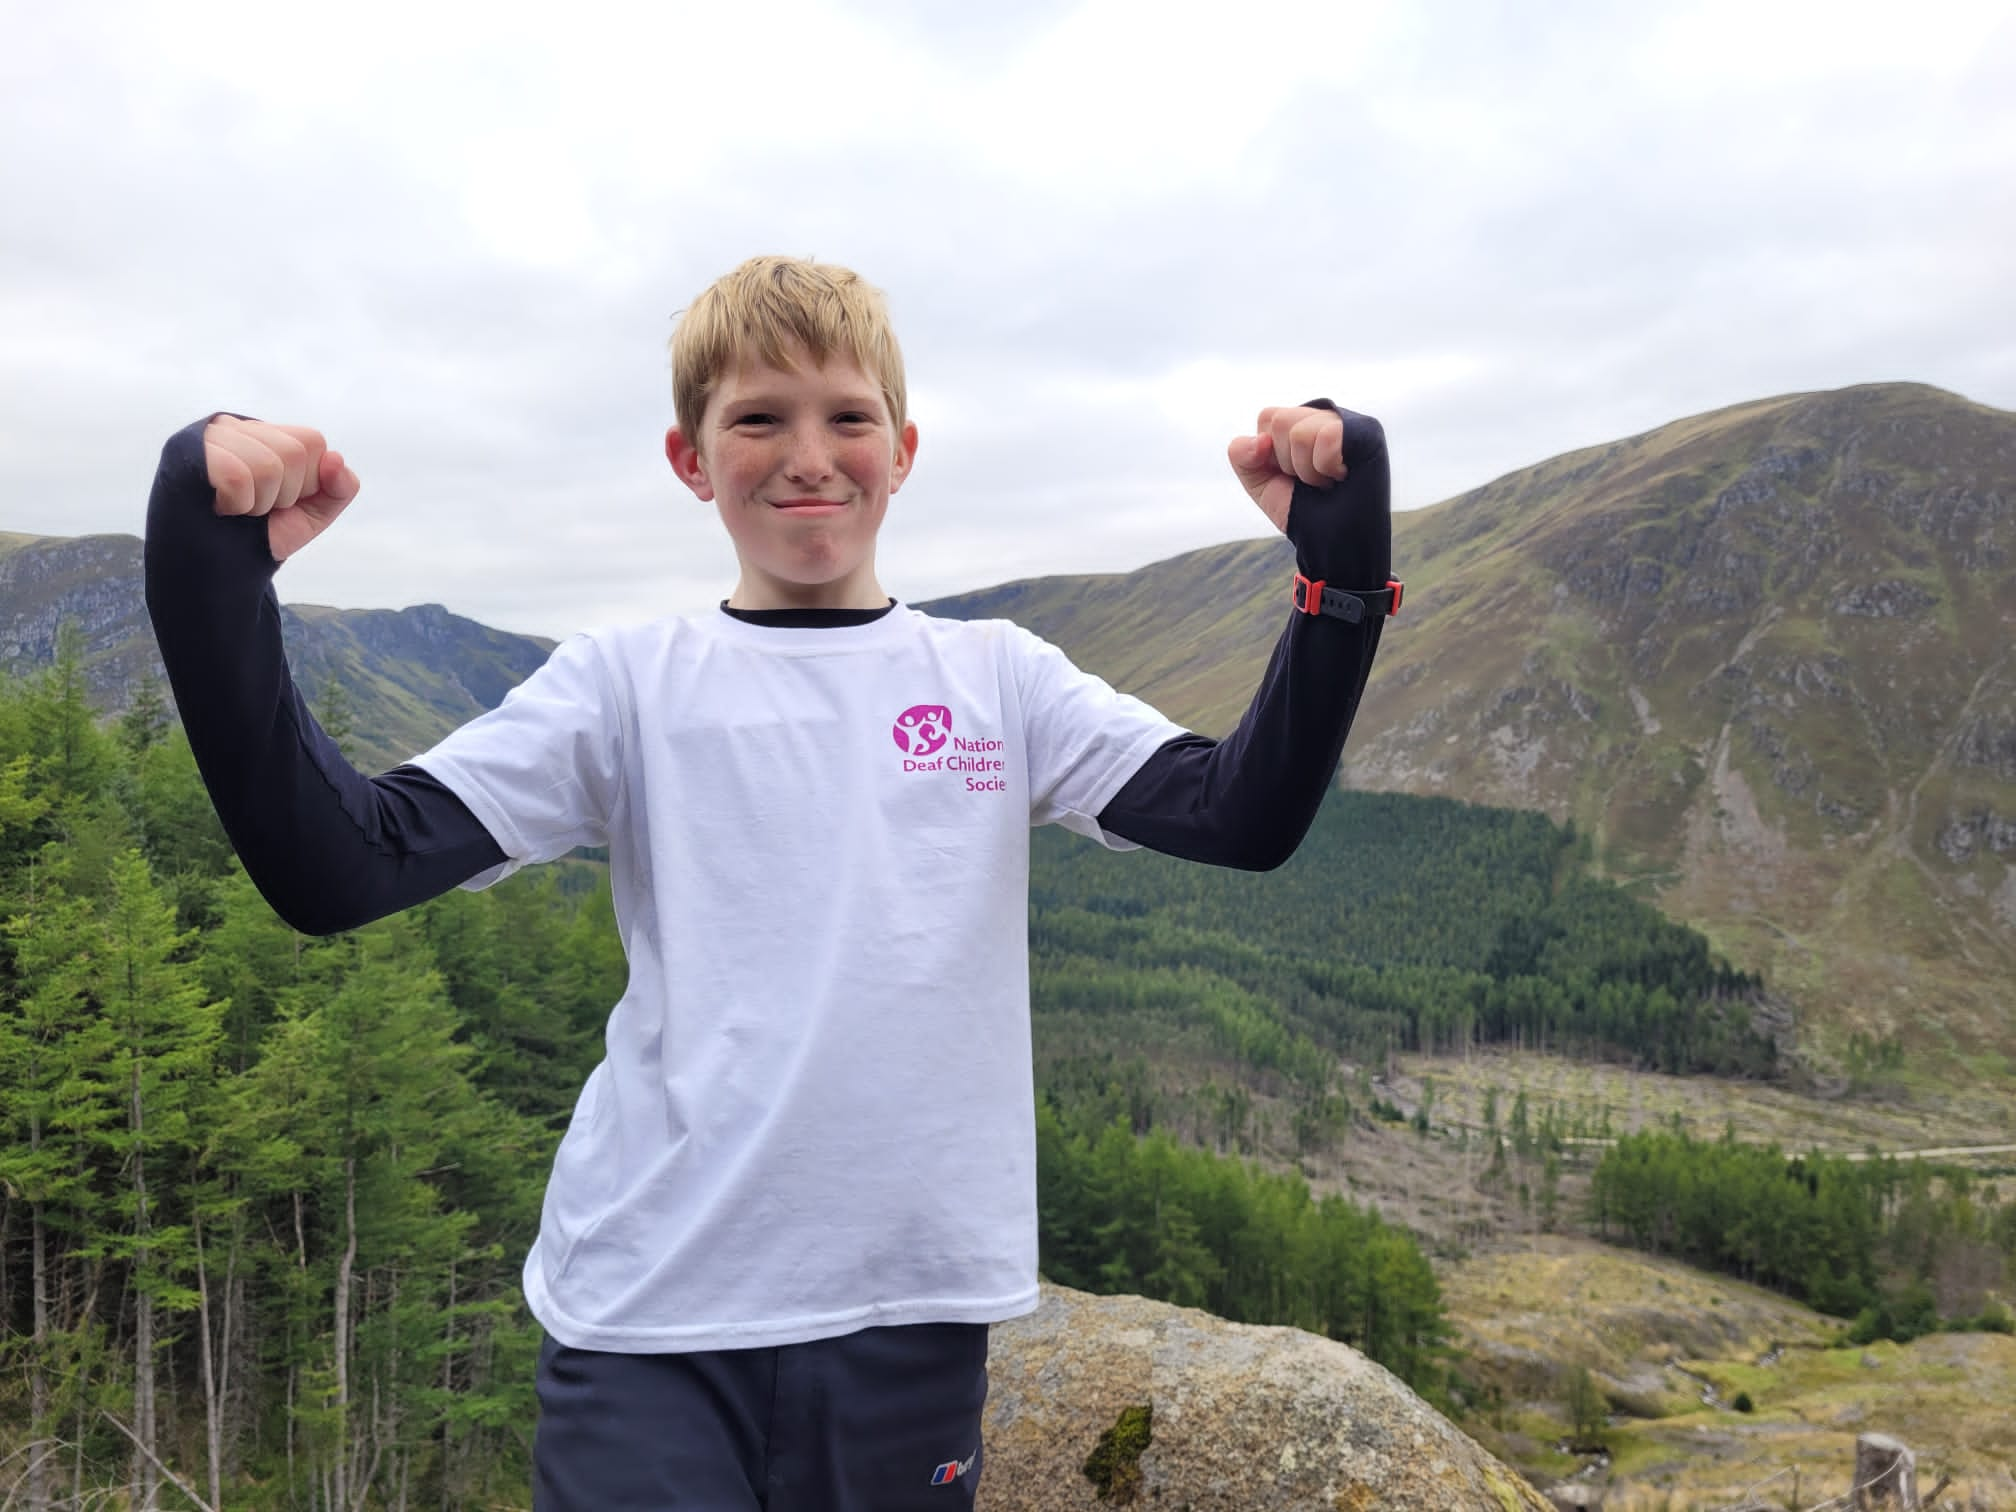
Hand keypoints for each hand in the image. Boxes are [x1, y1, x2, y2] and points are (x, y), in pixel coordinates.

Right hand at [204, 417, 360, 561]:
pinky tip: (221, 507)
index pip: (312, 441)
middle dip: (285, 494)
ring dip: (260, 503)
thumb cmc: (263, 533)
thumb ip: (340, 488)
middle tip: (258, 507)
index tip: (282, 499)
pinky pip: (236, 477)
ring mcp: (211, 436)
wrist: (219, 566)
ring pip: (266, 466)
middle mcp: (240, 427)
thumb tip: (335, 458)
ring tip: (239, 508)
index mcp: (270, 435)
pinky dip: (238, 505)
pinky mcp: (187, 452)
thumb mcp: (314, 513)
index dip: (307, 482)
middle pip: (293, 452)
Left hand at [1227, 405, 1345, 534]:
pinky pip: (1327, 436)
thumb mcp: (1259, 482)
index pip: (1268, 416)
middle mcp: (1322, 416)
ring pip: (1300, 432)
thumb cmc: (1301, 509)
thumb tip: (1261, 440)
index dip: (1270, 454)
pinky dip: (1326, 466)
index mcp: (1299, 423)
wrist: (1332, 541)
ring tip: (1326, 482)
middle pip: (1280, 420)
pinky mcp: (1366, 432)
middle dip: (1287, 463)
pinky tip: (1340, 476)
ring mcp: (1345, 422)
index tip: (1290, 474)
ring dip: (1307, 470)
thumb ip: (1242, 455)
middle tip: (1310, 480)